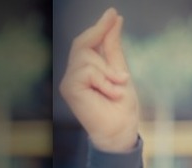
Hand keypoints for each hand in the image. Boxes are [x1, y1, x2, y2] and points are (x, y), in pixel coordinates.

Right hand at [60, 7, 137, 151]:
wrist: (121, 130)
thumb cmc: (121, 106)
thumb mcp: (120, 69)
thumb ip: (113, 46)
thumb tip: (115, 18)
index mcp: (86, 68)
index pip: (87, 41)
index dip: (99, 27)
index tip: (113, 13)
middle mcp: (74, 73)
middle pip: (85, 45)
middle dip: (108, 60)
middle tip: (122, 79)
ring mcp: (69, 80)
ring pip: (87, 57)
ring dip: (108, 73)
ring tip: (117, 89)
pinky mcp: (69, 88)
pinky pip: (87, 71)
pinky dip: (104, 81)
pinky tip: (111, 94)